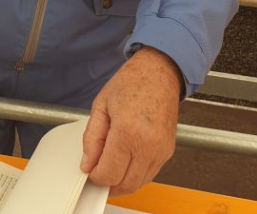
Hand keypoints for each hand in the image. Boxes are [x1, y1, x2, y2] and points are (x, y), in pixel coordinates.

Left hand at [81, 47, 181, 195]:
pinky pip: (149, 174)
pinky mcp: (168, 151)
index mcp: (128, 132)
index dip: (95, 176)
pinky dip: (135, 174)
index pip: (109, 174)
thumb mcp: (101, 105)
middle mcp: (148, 145)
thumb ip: (92, 138)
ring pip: (138, 184)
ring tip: (110, 164)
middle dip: (107, 182)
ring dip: (122, 181)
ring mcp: (161, 150)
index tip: (89, 168)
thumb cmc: (132, 82)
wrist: (158, 72)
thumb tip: (88, 163)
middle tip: (97, 170)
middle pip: (125, 184)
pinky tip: (125, 160)